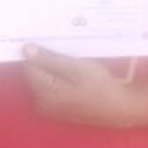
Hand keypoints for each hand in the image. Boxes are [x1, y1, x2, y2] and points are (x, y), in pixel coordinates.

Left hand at [21, 45, 136, 127]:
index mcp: (43, 93)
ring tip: (70, 53)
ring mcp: (51, 107)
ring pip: (46, 78)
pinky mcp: (61, 107)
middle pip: (37, 72)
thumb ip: (48, 59)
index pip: (29, 66)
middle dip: (46, 57)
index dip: (37, 50)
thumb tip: (25, 49)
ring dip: (54, 65)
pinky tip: (74, 68)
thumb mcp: (76, 68)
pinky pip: (54, 86)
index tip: (48, 38)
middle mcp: (42, 103)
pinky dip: (61, 75)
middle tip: (62, 43)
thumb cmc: (101, 87)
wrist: (122, 108)